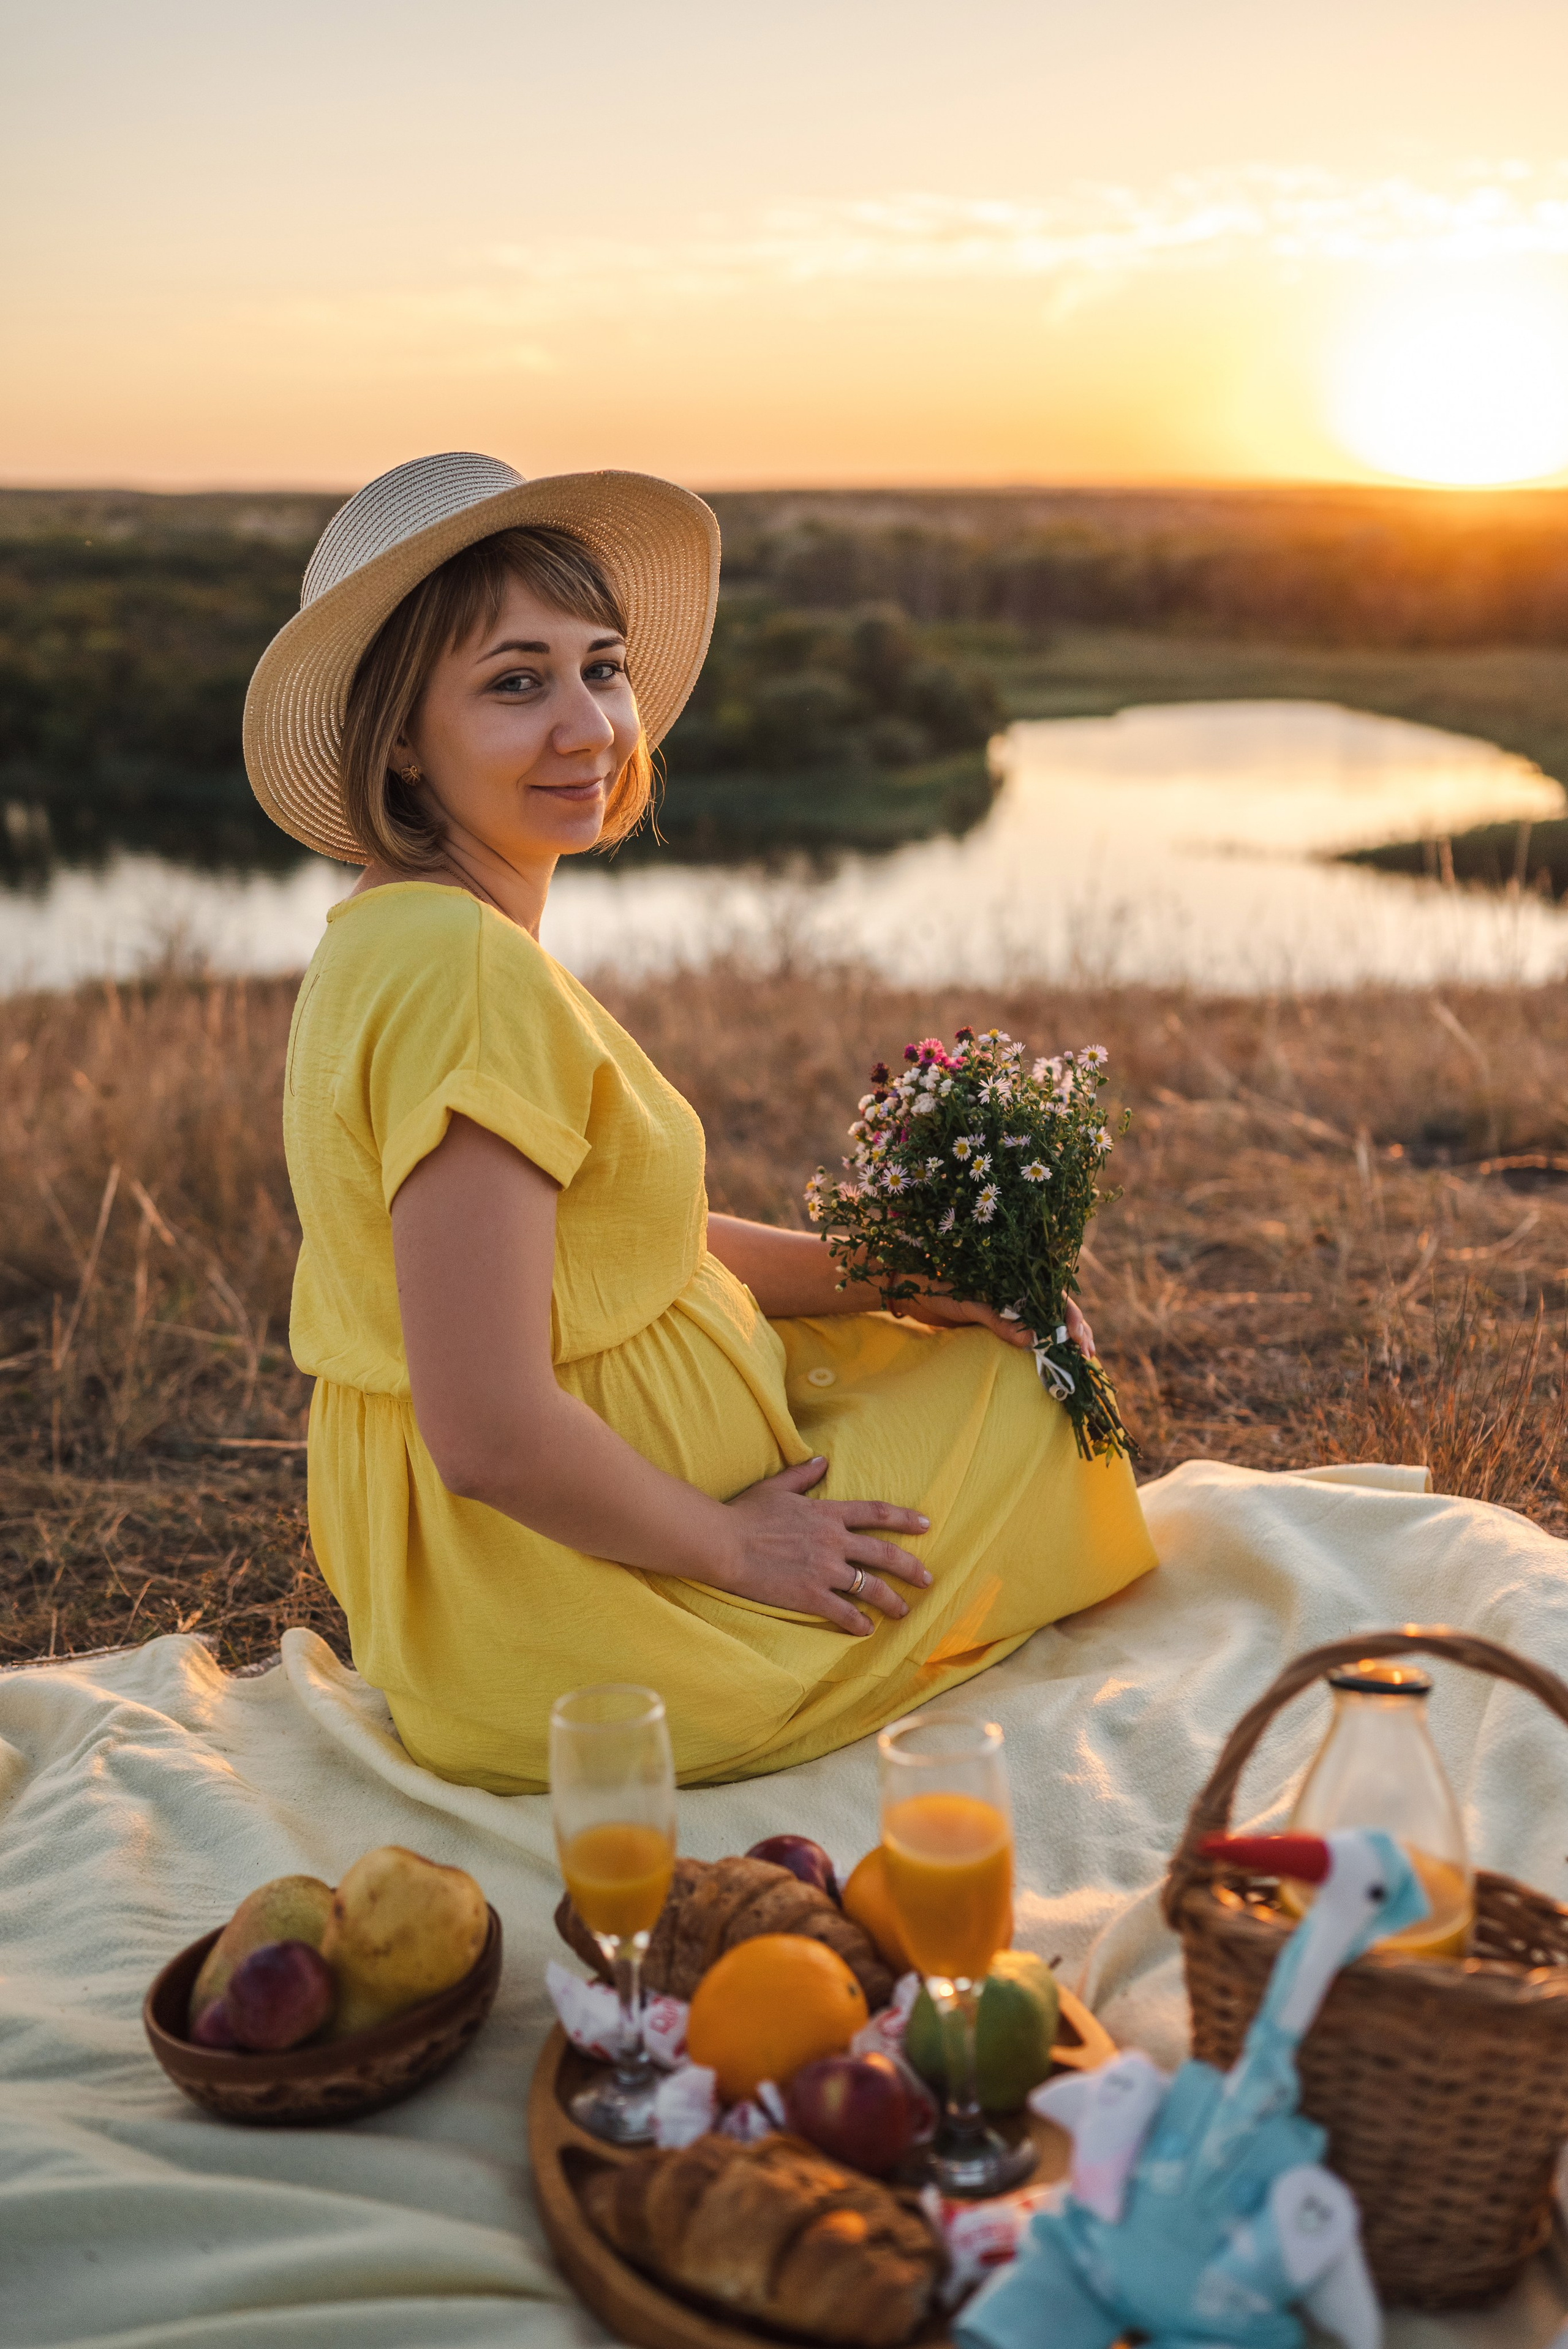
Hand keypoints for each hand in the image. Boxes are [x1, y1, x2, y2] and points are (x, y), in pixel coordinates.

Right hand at [719, 1457, 931, 1635]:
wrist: (724, 1544)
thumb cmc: (746, 1514)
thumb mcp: (777, 1487)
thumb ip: (803, 1474)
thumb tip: (823, 1460)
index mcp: (828, 1514)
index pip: (877, 1514)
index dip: (905, 1519)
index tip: (926, 1525)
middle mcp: (834, 1542)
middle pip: (885, 1555)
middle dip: (912, 1568)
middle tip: (927, 1578)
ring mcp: (825, 1571)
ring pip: (872, 1587)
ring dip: (892, 1601)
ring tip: (903, 1611)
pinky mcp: (811, 1596)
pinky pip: (845, 1613)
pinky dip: (859, 1623)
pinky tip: (867, 1630)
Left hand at [892, 1287, 1096, 1360]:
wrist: (908, 1290)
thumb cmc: (934, 1287)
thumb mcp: (966, 1303)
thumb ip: (995, 1318)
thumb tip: (1031, 1340)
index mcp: (1014, 1278)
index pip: (1052, 1295)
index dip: (1070, 1316)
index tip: (1078, 1337)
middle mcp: (1017, 1291)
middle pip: (1056, 1311)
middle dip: (1076, 1332)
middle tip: (1088, 1357)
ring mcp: (1010, 1307)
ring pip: (1047, 1324)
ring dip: (1065, 1343)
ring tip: (1082, 1362)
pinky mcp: (999, 1322)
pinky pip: (1029, 1335)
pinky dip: (1044, 1348)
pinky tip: (1055, 1363)